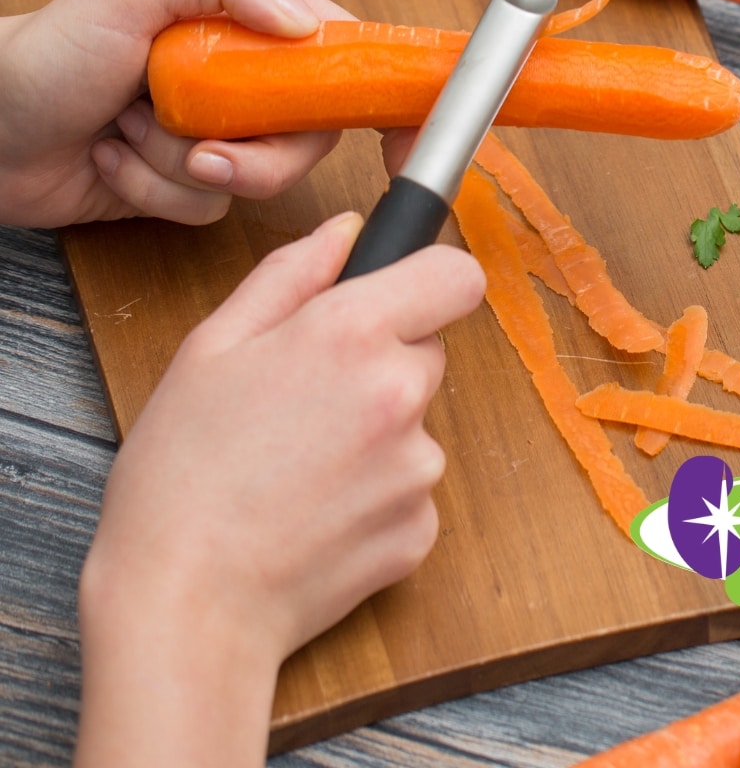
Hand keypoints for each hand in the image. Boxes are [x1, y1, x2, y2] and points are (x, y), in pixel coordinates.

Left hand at [0, 0, 351, 228]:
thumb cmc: (49, 49)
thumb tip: (302, 20)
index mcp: (246, 17)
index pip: (335, 45)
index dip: (356, 80)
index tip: (350, 115)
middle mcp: (241, 74)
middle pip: (312, 130)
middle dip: (259, 152)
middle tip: (202, 148)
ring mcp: (214, 131)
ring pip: (260, 176)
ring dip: (181, 165)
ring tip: (127, 132)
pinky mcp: (181, 183)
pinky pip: (207, 208)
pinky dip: (152, 192)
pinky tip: (110, 159)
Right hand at [74, 215, 485, 767]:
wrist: (183, 611)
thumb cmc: (180, 480)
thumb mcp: (210, 350)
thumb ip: (289, 276)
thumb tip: (345, 232)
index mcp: (353, 333)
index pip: (456, 274)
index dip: (428, 282)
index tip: (398, 299)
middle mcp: (401, 391)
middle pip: (427, 352)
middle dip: (382, 365)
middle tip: (304, 405)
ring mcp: (418, 466)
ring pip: (415, 425)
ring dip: (375, 437)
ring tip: (295, 471)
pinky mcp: (421, 530)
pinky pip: (408, 491)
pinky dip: (373, 499)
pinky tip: (312, 517)